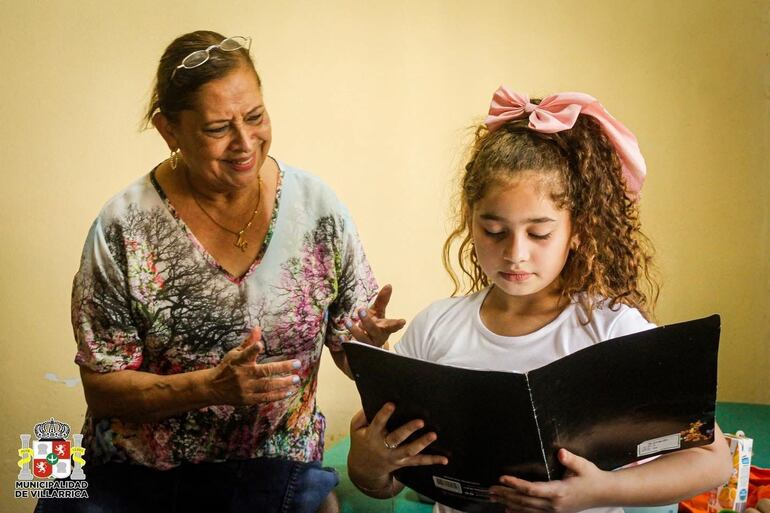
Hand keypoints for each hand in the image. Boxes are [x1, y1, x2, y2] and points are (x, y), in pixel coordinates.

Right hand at [209, 327, 301, 404]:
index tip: (260, 345)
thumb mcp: (235, 353)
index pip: (246, 354)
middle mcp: (243, 375)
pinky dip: (278, 395)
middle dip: (282, 368)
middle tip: (298, 364)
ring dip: (284, 383)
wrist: (212, 388)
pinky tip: (289, 391)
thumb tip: (258, 327)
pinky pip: (265, 397)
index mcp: (239, 361)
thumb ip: (248, 342)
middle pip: (264, 371)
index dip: (252, 349)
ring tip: (297, 379)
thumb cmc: (227, 367)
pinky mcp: (248, 399)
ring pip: (268, 386)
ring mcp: (245, 388)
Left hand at [344, 285, 405, 346]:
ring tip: (347, 321)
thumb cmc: (373, 326)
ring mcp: (368, 347)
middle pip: (374, 331)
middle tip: (361, 310)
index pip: (392, 326)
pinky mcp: (358, 353)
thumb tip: (389, 285)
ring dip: (355, 331)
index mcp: (384, 328)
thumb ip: (382, 300)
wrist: (364, 347)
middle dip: (368, 322)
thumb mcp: (377, 313)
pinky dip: (346, 344)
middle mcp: (377, 338)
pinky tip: (341, 337)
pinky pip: (352, 349)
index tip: (402, 321)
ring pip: (363, 340)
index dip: (397, 324)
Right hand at [348, 403, 447, 493]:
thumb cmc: (362, 442)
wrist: (364, 469)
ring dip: (422, 443)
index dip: (384, 414)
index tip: (392, 404)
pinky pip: (418, 462)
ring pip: (409, 451)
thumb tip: (371, 402)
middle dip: (408, 429)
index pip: (377, 423)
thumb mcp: (355, 428)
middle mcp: (384, 447)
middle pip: (396, 438)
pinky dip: (432, 461)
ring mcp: (395, 456)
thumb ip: (362, 415)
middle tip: (421, 421)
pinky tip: (444, 459)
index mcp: (372, 436)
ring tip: (433, 435)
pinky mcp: (403, 463)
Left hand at [489, 449, 606, 512]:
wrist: (604, 493)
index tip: (502, 478)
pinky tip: (508, 509)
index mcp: (559, 492)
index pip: (532, 489)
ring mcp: (554, 511)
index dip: (515, 484)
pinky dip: (519, 511)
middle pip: (524, 501)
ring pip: (527, 509)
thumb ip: (570, 459)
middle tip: (490, 489)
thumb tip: (561, 452)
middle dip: (506, 494)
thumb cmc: (592, 477)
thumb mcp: (583, 466)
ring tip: (494, 498)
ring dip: (509, 503)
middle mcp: (554, 504)